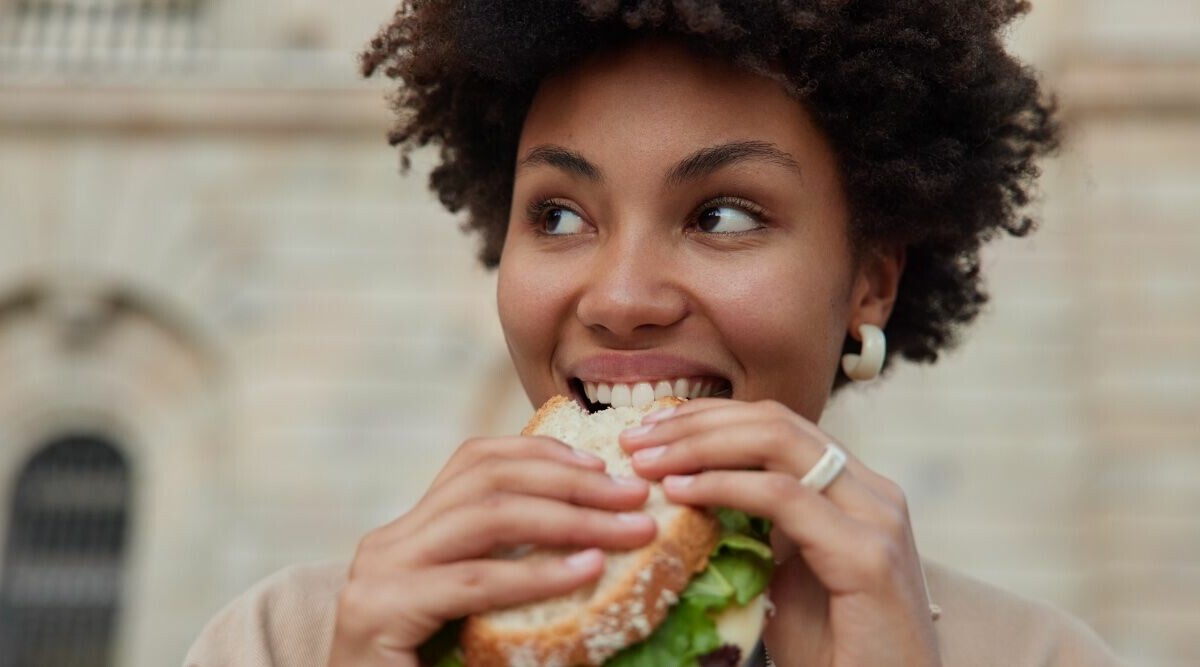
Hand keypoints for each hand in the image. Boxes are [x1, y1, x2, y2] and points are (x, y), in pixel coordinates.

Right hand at [328, 435, 656, 665]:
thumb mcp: (473, 611)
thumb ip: (510, 570)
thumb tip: (595, 543)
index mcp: (411, 532)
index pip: (476, 463)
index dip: (542, 452)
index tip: (602, 464)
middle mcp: (390, 541)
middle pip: (488, 479)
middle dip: (571, 482)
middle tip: (634, 495)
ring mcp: (381, 573)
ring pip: (487, 517)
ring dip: (570, 519)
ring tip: (628, 530)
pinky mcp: (382, 611)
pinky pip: (476, 582)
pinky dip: (538, 574)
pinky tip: (586, 571)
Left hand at [620, 399, 939, 666]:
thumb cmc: (833, 652)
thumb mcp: (785, 574)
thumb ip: (757, 527)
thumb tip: (689, 492)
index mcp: (855, 490)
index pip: (776, 425)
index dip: (710, 417)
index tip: (650, 427)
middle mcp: (873, 492)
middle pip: (774, 422)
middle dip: (696, 422)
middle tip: (636, 437)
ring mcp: (876, 518)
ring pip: (778, 444)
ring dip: (700, 445)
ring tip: (646, 459)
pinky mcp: (868, 556)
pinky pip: (783, 497)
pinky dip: (724, 486)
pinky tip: (680, 491)